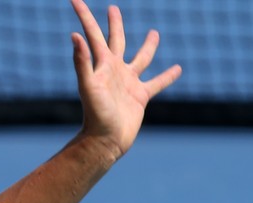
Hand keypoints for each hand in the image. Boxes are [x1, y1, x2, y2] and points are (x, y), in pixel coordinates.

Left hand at [69, 0, 181, 159]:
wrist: (105, 140)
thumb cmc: (95, 114)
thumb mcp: (88, 85)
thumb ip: (82, 61)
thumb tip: (74, 36)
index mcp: (102, 64)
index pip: (92, 35)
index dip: (85, 17)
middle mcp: (114, 70)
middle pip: (115, 40)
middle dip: (114, 24)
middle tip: (112, 8)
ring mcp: (128, 83)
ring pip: (141, 59)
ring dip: (148, 46)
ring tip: (154, 33)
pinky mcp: (140, 97)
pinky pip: (157, 83)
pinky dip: (167, 76)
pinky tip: (177, 69)